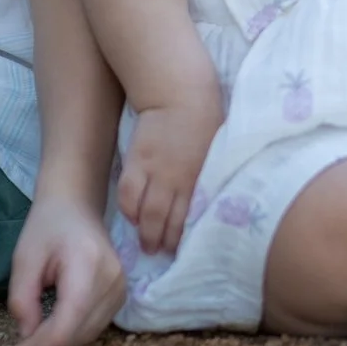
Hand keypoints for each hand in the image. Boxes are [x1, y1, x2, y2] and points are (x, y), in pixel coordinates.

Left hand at [5, 194, 126, 345]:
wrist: (76, 207)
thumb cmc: (47, 227)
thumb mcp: (24, 258)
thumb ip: (23, 298)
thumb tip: (27, 336)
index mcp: (87, 264)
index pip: (69, 318)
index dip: (42, 344)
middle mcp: (112, 279)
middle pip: (79, 331)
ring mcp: (121, 288)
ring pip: (88, 334)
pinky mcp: (120, 296)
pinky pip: (94, 327)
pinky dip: (70, 336)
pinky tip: (48, 336)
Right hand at [118, 95, 221, 255]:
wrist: (181, 93)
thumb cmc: (206, 120)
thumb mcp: (217, 153)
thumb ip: (210, 178)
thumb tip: (213, 200)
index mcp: (201, 180)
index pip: (190, 219)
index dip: (183, 238)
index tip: (181, 250)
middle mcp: (178, 181)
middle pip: (166, 221)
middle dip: (162, 242)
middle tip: (158, 252)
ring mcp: (155, 171)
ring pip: (146, 213)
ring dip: (144, 232)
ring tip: (145, 243)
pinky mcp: (137, 160)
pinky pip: (128, 193)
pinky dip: (128, 209)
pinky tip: (132, 216)